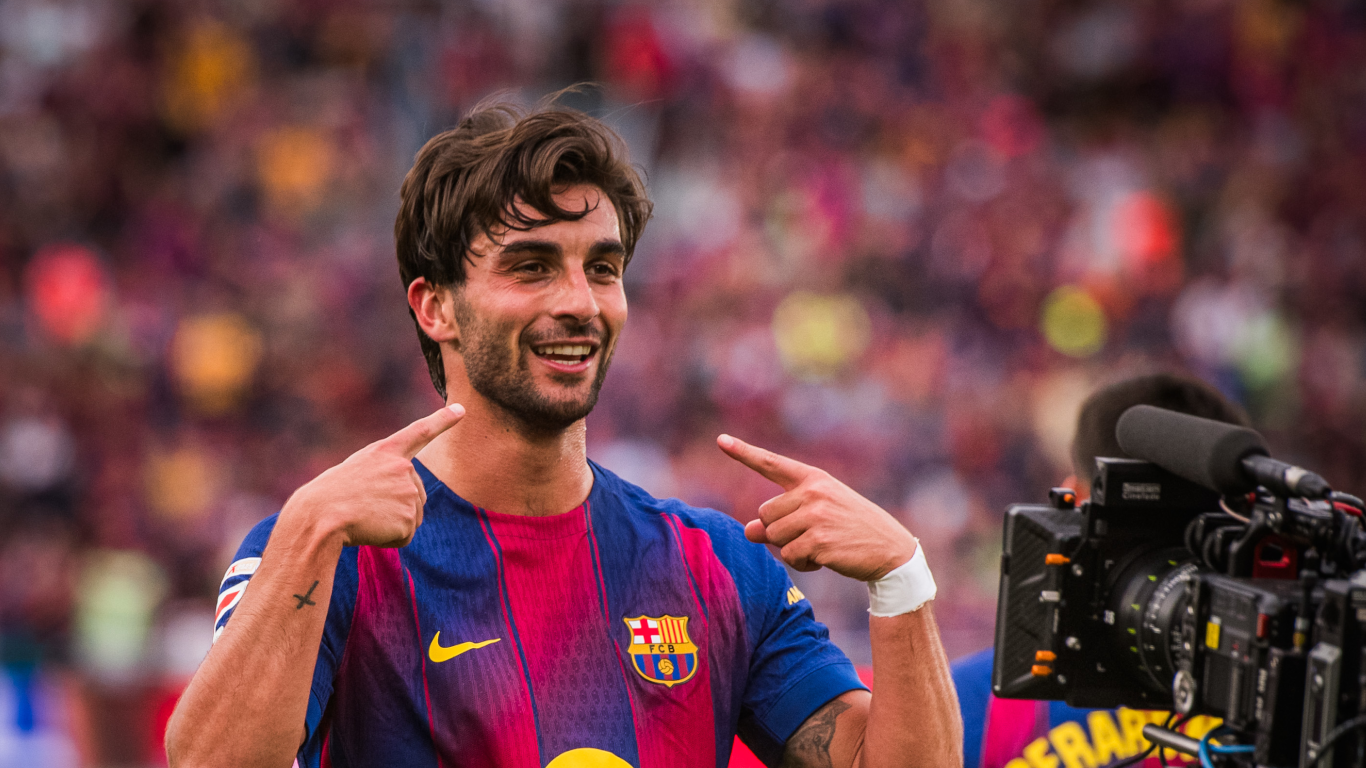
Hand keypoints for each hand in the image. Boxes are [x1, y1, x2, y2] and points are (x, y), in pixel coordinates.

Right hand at [284, 404, 463, 547]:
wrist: (320, 516)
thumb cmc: (328, 497)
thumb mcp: (355, 473)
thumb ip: (384, 475)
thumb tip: (411, 500)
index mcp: (385, 451)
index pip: (420, 432)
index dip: (442, 420)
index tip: (462, 410)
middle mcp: (403, 467)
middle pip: (414, 495)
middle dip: (393, 507)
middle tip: (362, 506)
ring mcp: (409, 492)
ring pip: (411, 518)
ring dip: (389, 524)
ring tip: (363, 516)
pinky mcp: (409, 517)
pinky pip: (404, 536)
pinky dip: (388, 539)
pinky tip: (369, 530)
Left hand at [718, 434, 916, 581]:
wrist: (891, 550)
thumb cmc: (850, 529)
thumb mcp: (818, 516)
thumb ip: (781, 519)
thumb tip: (747, 531)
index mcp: (813, 479)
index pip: (772, 464)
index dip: (743, 452)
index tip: (721, 440)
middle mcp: (813, 492)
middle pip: (765, 515)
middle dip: (780, 531)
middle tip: (812, 534)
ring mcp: (816, 515)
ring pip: (775, 538)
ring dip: (792, 549)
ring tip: (822, 545)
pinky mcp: (819, 540)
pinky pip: (790, 556)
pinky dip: (804, 563)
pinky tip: (826, 558)